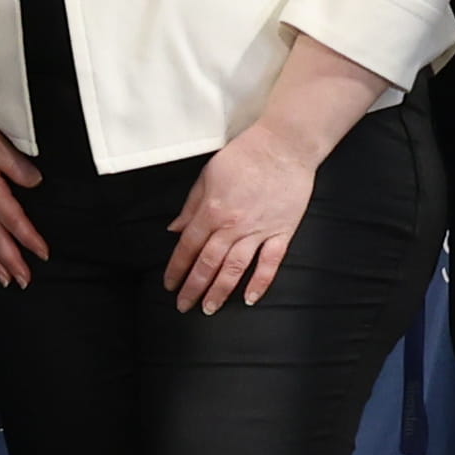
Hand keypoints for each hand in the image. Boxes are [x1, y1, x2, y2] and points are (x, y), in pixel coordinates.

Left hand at [166, 122, 324, 314]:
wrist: (284, 146)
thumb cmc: (244, 156)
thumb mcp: (207, 176)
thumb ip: (191, 206)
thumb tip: (175, 230)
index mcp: (212, 211)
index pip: (188, 248)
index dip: (176, 269)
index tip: (169, 285)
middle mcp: (233, 226)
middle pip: (208, 264)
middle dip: (193, 288)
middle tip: (183, 306)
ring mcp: (259, 231)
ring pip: (235, 269)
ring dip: (220, 291)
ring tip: (209, 309)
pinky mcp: (282, 232)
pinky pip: (270, 263)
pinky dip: (260, 283)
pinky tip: (249, 299)